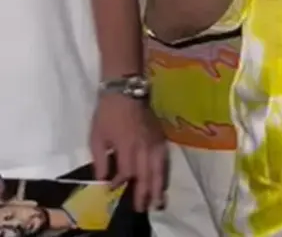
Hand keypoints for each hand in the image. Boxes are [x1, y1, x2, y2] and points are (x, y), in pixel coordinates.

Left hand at [90, 94, 166, 210]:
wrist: (126, 91)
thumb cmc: (107, 114)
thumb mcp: (96, 137)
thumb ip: (101, 160)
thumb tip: (105, 180)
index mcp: (127, 145)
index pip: (127, 172)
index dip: (120, 183)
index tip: (112, 189)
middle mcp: (144, 145)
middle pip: (148, 174)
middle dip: (146, 193)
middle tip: (145, 208)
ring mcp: (155, 141)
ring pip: (160, 168)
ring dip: (159, 186)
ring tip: (158, 201)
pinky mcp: (161, 137)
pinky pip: (165, 159)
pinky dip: (164, 172)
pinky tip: (162, 180)